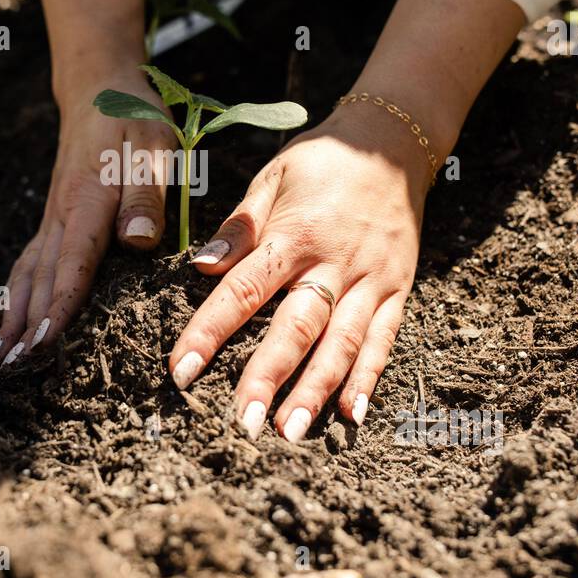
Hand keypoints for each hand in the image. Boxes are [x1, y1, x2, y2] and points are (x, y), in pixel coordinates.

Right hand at [0, 0, 162, 366]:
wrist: (99, 86)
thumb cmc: (134, 119)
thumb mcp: (155, 147)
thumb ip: (147, 194)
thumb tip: (139, 239)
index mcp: (87, 202)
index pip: (72, 264)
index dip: (58, 307)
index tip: (43, 344)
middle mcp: (61, 215)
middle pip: (37, 279)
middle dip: (22, 326)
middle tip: (8, 369)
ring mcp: (51, 217)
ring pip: (25, 274)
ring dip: (10, 317)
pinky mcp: (53, 218)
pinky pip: (27, 262)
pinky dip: (12, 295)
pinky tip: (4, 319)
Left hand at [166, 0, 525, 440]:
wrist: (394, 144)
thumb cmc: (321, 162)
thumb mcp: (271, 180)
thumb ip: (238, 229)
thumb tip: (199, 268)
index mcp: (296, 233)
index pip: (244, 290)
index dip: (210, 332)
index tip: (181, 370)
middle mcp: (336, 262)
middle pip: (298, 327)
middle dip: (269, 377)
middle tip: (244, 423)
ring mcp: (371, 279)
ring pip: (343, 343)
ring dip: (316, 390)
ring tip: (290, 432)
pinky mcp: (397, 289)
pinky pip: (383, 339)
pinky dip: (368, 378)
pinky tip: (352, 416)